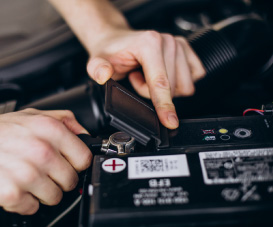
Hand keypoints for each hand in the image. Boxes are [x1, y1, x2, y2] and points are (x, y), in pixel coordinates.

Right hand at [0, 109, 91, 214]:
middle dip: (58, 180)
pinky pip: (32, 208)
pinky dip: (23, 202)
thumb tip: (85, 134)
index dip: (75, 164)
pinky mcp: (11, 193)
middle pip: (70, 181)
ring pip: (54, 197)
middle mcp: (41, 151)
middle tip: (41, 172)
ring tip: (24, 179)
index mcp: (49, 130)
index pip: (84, 158)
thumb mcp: (30, 114)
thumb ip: (63, 120)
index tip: (66, 164)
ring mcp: (27, 173)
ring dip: (41, 192)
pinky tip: (12, 187)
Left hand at [87, 30, 205, 128]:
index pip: (160, 82)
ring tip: (146, 76)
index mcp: (149, 43)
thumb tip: (104, 74)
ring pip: (184, 86)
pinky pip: (193, 78)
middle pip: (172, 88)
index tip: (170, 122)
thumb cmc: (110, 52)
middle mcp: (167, 41)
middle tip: (135, 79)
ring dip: (164, 89)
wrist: (116, 40)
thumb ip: (98, 69)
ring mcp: (179, 44)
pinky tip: (160, 75)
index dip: (164, 105)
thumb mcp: (96, 62)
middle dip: (152, 92)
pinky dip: (177, 83)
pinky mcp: (187, 50)